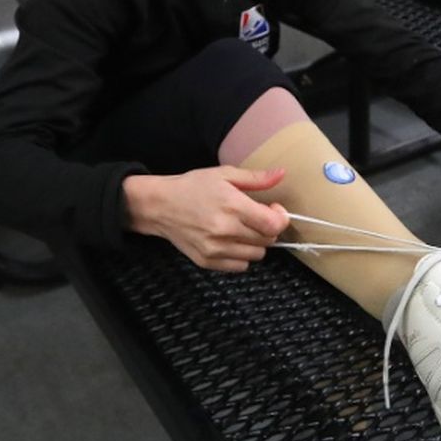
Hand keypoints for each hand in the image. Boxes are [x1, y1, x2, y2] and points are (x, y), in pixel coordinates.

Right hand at [124, 167, 291, 272]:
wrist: (159, 206)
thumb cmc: (192, 187)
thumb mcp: (224, 175)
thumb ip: (256, 178)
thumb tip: (282, 174)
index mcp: (232, 207)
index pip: (274, 225)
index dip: (281, 217)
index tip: (273, 209)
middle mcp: (224, 230)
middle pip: (268, 240)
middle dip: (268, 228)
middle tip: (256, 217)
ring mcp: (215, 249)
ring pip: (257, 255)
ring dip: (256, 243)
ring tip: (243, 229)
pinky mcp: (206, 261)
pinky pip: (240, 266)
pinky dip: (242, 256)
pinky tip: (232, 241)